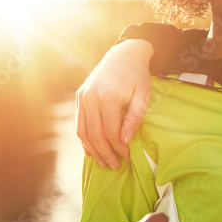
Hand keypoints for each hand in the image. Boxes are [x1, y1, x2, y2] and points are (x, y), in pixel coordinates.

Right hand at [75, 39, 153, 168]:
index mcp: (108, 97)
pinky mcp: (79, 97)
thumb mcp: (143, 96)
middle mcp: (91, 98)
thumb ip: (134, 118)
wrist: (123, 55)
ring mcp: (82, 97)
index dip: (119, 148)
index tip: (128, 157)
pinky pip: (79, 123)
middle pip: (95, 135)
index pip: (111, 132)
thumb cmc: (137, 76)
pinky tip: (91, 151)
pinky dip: (84, 139)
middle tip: (115, 166)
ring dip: (93, 150)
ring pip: (83, 131)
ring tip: (104, 162)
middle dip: (106, 153)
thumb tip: (124, 141)